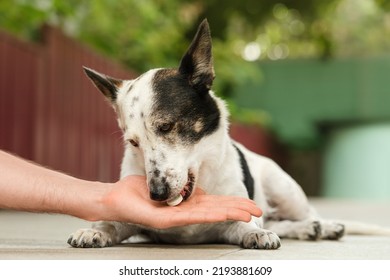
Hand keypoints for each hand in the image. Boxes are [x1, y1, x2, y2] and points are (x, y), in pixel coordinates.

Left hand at [101, 175, 261, 228]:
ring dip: (230, 214)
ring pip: (208, 215)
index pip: (214, 204)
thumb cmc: (136, 190)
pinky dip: (210, 215)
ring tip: (249, 214)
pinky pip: (191, 216)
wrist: (114, 198)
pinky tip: (224, 214)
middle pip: (217, 210)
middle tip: (258, 211)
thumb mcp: (163, 183)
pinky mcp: (166, 220)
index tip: (249, 203)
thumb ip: (178, 183)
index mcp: (186, 203)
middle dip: (238, 209)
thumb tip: (189, 178)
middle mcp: (185, 211)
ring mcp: (177, 218)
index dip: (233, 203)